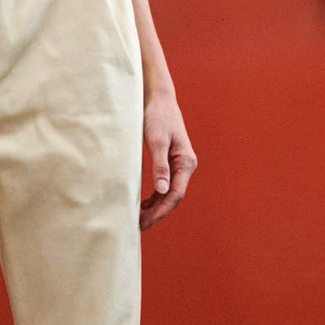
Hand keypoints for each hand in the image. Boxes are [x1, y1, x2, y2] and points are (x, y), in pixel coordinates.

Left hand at [140, 87, 195, 230]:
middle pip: (173, 197)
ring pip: (169, 193)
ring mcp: (179, 164)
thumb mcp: (156, 140)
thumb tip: (160, 190)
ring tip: (140, 220)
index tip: (145, 222)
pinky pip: (165, 184)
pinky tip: (144, 204)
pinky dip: (155, 197)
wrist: (158, 98)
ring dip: (156, 207)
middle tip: (139, 226)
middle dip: (157, 213)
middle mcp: (186, 166)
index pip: (175, 194)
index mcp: (186, 162)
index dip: (160, 211)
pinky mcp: (170, 161)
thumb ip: (159, 165)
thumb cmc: (157, 116)